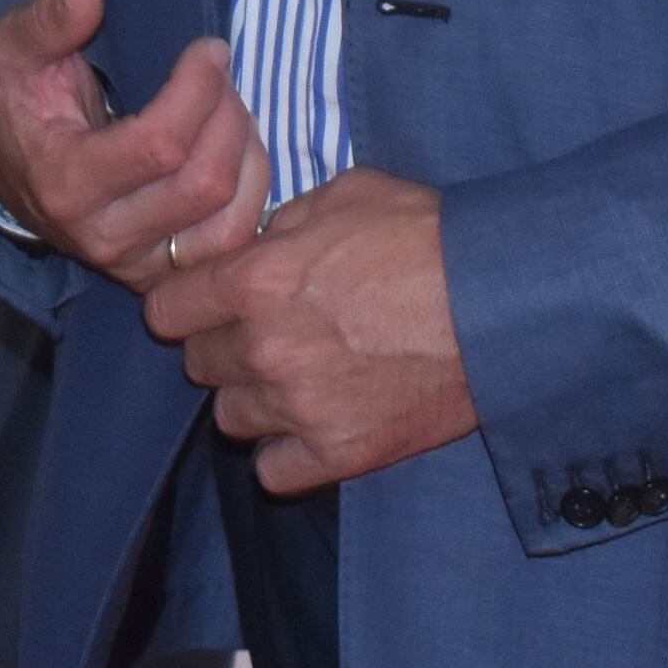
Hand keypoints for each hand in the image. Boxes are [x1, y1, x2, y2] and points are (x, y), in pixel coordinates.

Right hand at [0, 0, 266, 283]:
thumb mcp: (14, 53)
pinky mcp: (164, 274)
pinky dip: (253, 192)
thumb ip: (47, 21)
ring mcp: (138, 264)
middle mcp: (105, 235)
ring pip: (230, 222)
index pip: (161, 144)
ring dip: (247, 154)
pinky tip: (239, 150)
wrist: (10, 176)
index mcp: (67, 183)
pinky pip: (234, 244)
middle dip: (228, 116)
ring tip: (232, 110)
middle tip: (222, 75)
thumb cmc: (21, 106)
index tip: (207, 49)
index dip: (199, 90)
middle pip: (204, 183)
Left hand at [142, 167, 472, 494]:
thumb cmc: (428, 237)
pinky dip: (288, 452)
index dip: (186, 302)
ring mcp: (300, 408)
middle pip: (199, 364)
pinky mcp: (340, 454)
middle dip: (225, 346)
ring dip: (255, 398)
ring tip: (300, 378)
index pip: (165, 311)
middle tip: (270, 333)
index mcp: (256, 281)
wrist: (502, 303)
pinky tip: (316, 422)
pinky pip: (273, 471)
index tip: (209, 302)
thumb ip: (281, 222)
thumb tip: (254, 244)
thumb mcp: (345, 195)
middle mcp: (265, 349)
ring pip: (231, 418)